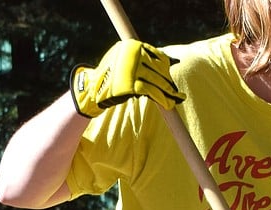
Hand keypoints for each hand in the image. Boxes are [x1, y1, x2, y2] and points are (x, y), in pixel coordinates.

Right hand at [69, 39, 185, 117]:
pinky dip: (163, 99)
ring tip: (177, 100)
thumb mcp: (128, 60)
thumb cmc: (115, 75)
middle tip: (177, 92)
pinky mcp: (131, 83)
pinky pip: (153, 92)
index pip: (159, 56)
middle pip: (160, 69)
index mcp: (132, 45)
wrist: (93, 88)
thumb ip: (147, 58)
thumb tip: (175, 60)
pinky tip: (168, 104)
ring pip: (159, 81)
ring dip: (170, 93)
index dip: (168, 68)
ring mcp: (132, 69)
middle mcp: (132, 54)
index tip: (171, 76)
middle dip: (169, 82)